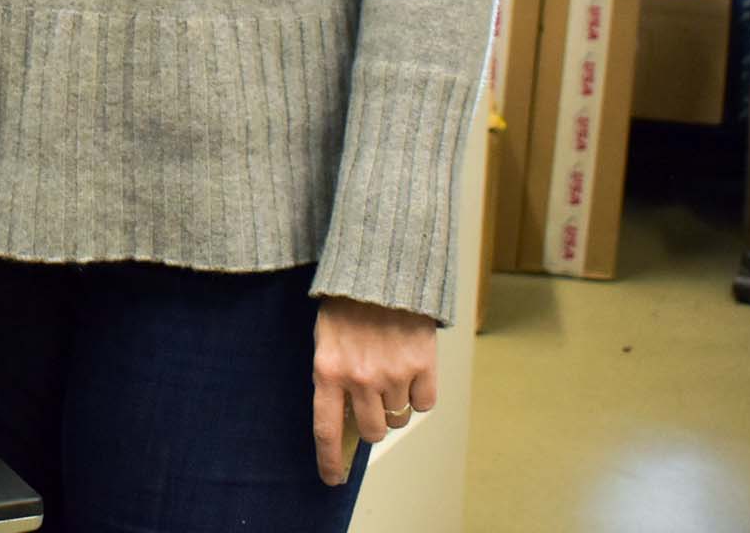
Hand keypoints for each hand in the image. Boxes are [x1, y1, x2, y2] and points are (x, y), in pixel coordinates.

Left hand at [311, 295, 437, 486]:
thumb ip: (332, 379)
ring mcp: (393, 373)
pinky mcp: (423, 364)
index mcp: (327, 371)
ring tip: (389, 371)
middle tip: (372, 398)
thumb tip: (345, 422)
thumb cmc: (347, 305)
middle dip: (371, 422)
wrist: (382, 270)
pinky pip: (424, 404)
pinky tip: (410, 369)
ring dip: (394, 404)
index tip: (333, 479)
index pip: (326, 430)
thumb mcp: (325, 340)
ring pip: (398, 419)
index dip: (330, 461)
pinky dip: (419, 394)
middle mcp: (360, 378)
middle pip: (371, 431)